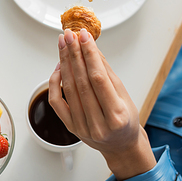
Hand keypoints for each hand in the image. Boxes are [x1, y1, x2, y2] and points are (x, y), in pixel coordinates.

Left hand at [49, 28, 155, 180]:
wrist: (120, 146)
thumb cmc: (125, 120)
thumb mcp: (124, 94)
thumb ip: (106, 71)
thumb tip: (92, 47)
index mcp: (117, 115)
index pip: (98, 78)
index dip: (89, 54)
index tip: (84, 36)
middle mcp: (98, 124)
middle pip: (81, 81)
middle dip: (74, 54)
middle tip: (70, 34)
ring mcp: (82, 127)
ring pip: (68, 88)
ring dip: (64, 62)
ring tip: (64, 44)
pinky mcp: (70, 127)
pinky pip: (57, 101)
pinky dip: (56, 82)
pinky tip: (59, 67)